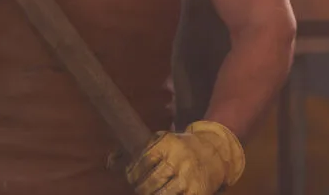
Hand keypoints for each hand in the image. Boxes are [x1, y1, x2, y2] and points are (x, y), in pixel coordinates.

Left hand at [125, 120, 245, 194]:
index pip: (144, 160)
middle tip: (139, 188)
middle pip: (151, 181)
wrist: (214, 151)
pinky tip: (162, 194)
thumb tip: (113, 162)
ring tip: (149, 192)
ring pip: (161, 194)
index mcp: (168, 144)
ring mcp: (188, 177)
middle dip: (141, 187)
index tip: (131, 176)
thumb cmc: (182, 146)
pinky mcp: (196, 192)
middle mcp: (178, 160)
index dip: (133, 172)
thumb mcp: (164, 140)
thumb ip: (142, 148)